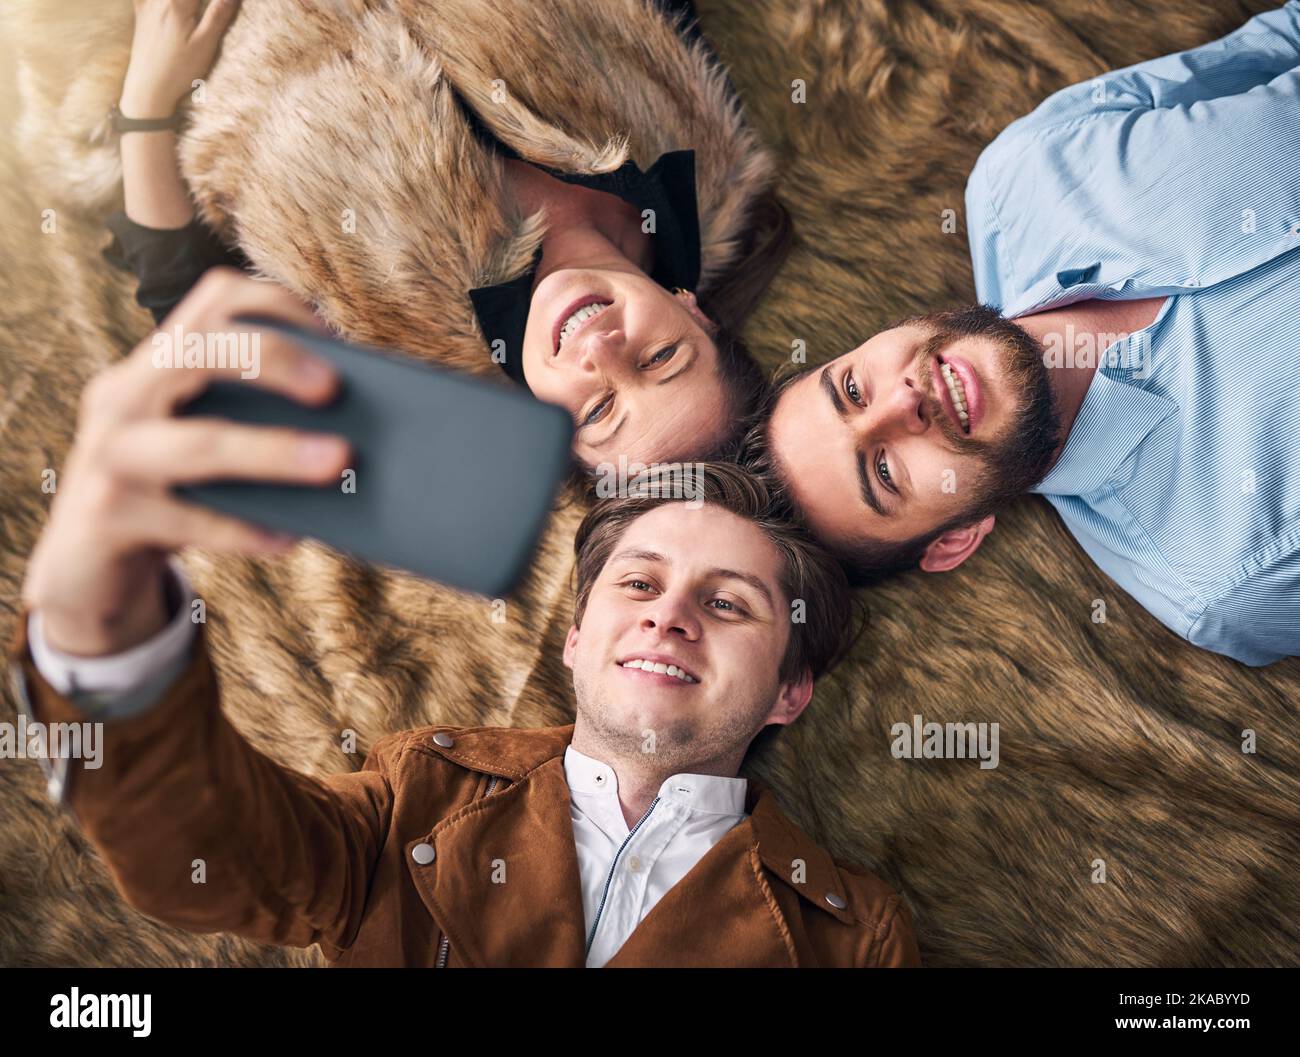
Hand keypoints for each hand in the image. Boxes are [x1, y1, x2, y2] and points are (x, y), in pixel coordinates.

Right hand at [22, 270, 349, 656]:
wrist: (86, 567)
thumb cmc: (170, 496)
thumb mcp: (201, 445)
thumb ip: (250, 423)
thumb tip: (346, 428)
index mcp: (152, 366)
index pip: (211, 301)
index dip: (273, 305)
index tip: (329, 334)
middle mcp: (122, 397)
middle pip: (197, 353)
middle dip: (272, 361)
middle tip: (334, 389)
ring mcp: (108, 455)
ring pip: (200, 444)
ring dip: (277, 452)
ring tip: (338, 462)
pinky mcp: (108, 516)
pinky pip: (191, 521)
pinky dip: (245, 530)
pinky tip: (289, 538)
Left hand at [119, 0, 241, 118]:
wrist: (149, 87)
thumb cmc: (180, 69)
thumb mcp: (205, 44)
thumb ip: (218, 14)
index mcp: (178, 4)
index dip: (215, 0)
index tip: (225, 4)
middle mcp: (159, 0)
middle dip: (198, 2)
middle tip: (214, 8)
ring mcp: (147, 5)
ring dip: (185, 2)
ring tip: (194, 8)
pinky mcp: (141, 14)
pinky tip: (161, 4)